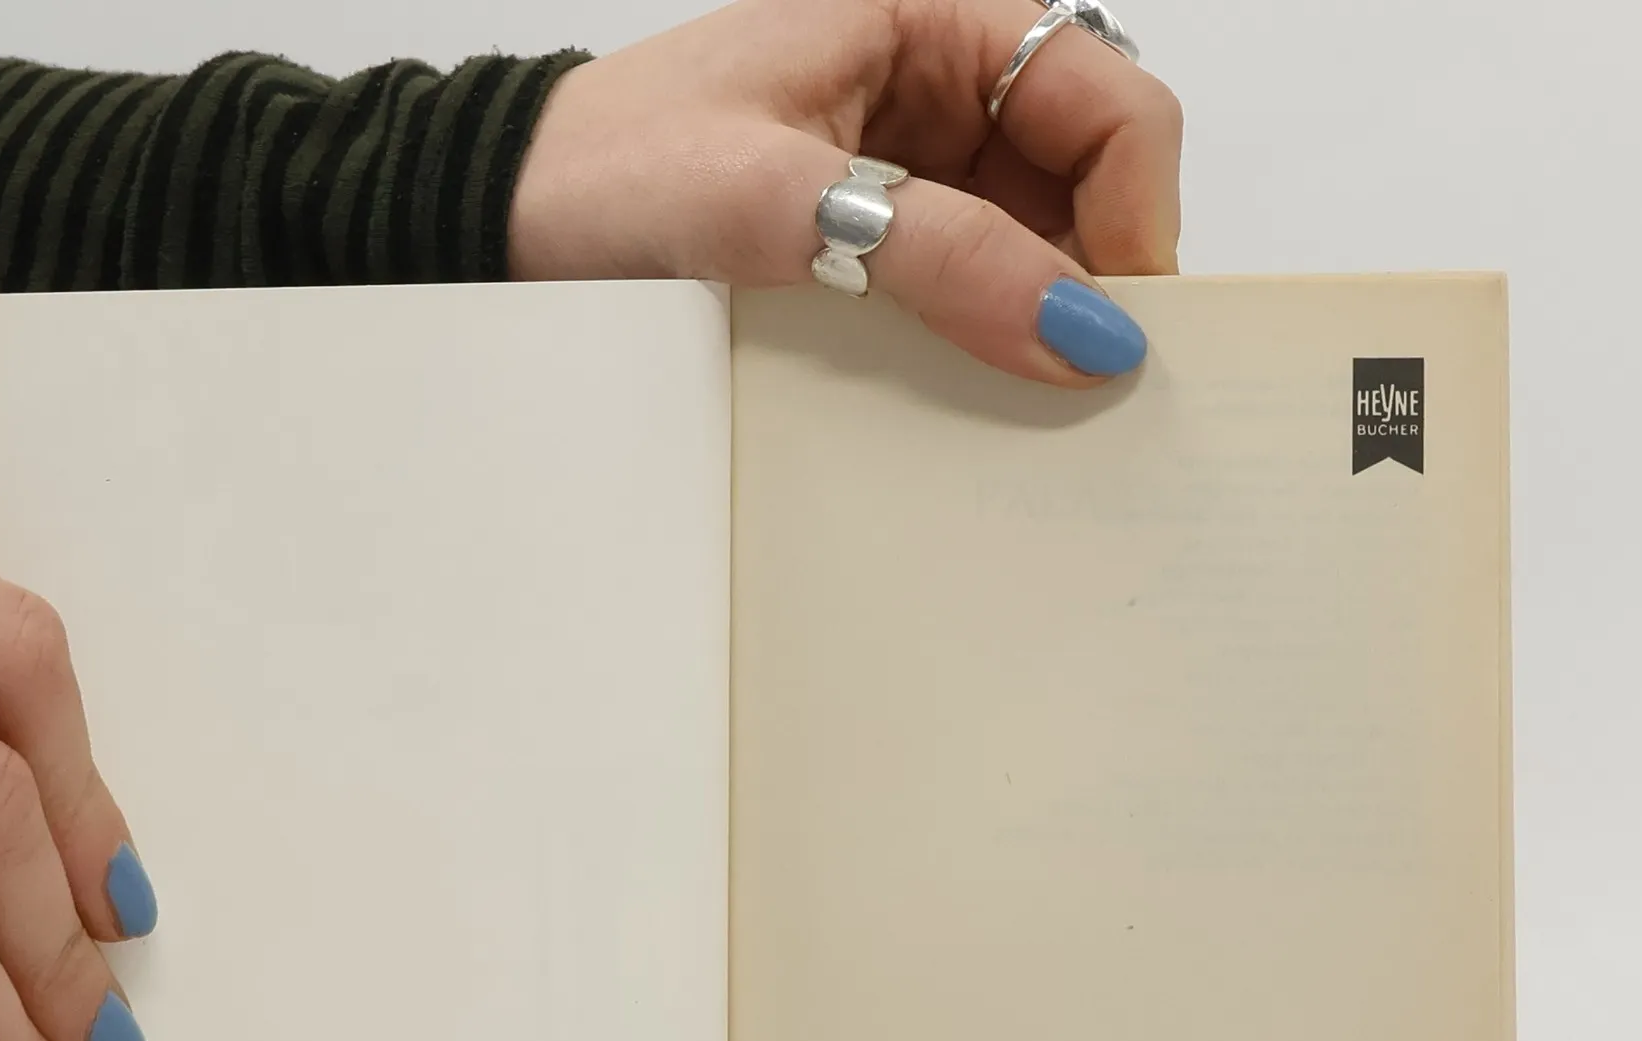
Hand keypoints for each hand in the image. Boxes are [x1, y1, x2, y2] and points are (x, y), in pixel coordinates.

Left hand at [510, 0, 1181, 384]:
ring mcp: (907, 164)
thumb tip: (1083, 330)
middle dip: (1094, 278)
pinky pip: (966, 286)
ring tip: (1016, 401)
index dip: (1136, 213)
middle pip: (1085, 180)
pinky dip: (979, 340)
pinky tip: (962, 392)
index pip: (1105, 103)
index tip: (1120, 326)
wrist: (504, 219)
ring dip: (1036, 319)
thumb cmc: (608, 169)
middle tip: (1078, 386)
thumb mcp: (776, 202)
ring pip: (1033, 243)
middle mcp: (933, 84)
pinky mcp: (872, 234)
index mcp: (927, 17)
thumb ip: (939, 256)